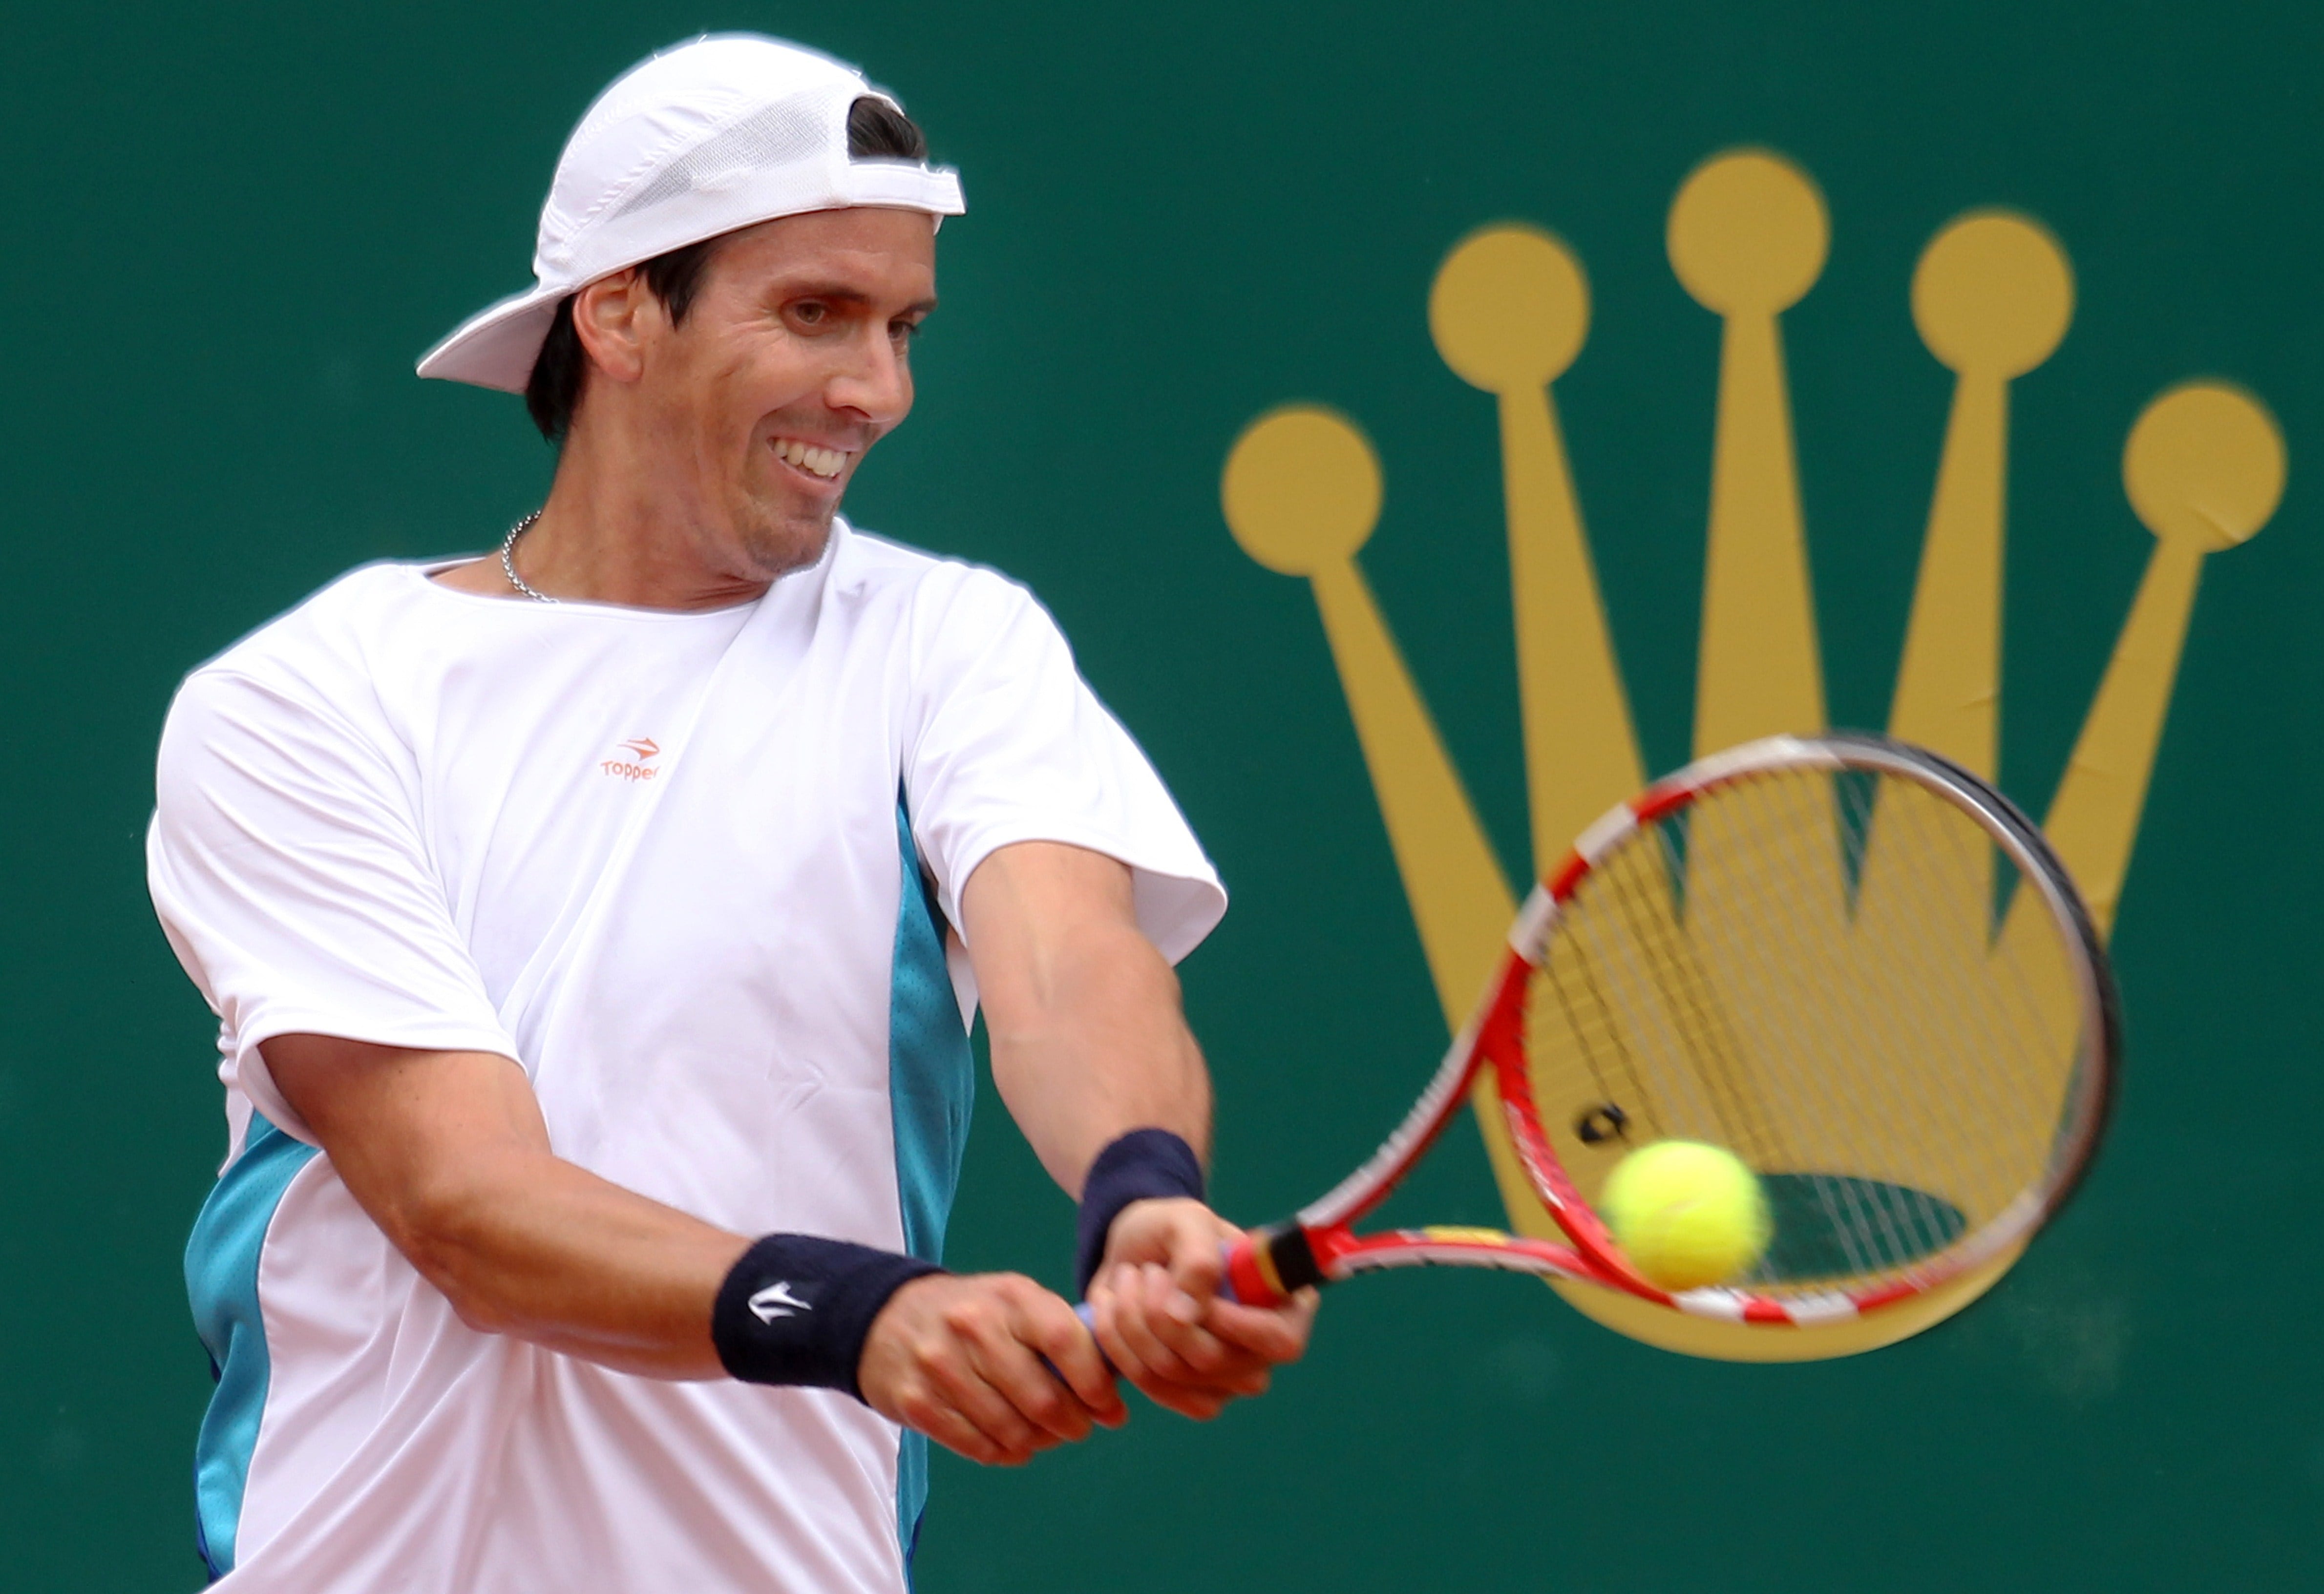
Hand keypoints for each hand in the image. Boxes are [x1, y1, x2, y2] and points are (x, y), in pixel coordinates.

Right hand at [859, 1272, 1126, 1464]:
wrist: (887, 1317)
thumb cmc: (973, 1316)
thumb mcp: (1016, 1304)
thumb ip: (1062, 1337)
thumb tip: (1112, 1392)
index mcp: (1011, 1297)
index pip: (1067, 1342)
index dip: (1095, 1384)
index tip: (1110, 1407)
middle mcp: (974, 1327)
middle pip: (1042, 1398)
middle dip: (1073, 1424)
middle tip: (1079, 1428)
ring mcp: (940, 1365)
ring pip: (1011, 1429)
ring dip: (1038, 1442)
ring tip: (1044, 1437)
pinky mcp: (916, 1401)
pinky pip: (976, 1446)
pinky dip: (1004, 1454)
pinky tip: (1012, 1445)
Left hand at [1084, 1197, 1317, 1419]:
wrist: (1135, 1252)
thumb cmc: (1173, 1230)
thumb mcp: (1187, 1221)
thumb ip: (1197, 1259)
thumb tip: (1185, 1317)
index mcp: (1283, 1305)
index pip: (1281, 1340)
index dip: (1237, 1325)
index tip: (1199, 1296)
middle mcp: (1260, 1351)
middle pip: (1213, 1362)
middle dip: (1160, 1313)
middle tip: (1146, 1270)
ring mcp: (1224, 1380)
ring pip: (1172, 1376)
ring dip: (1132, 1323)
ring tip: (1128, 1280)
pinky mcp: (1186, 1395)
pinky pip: (1149, 1387)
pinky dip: (1118, 1346)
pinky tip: (1113, 1311)